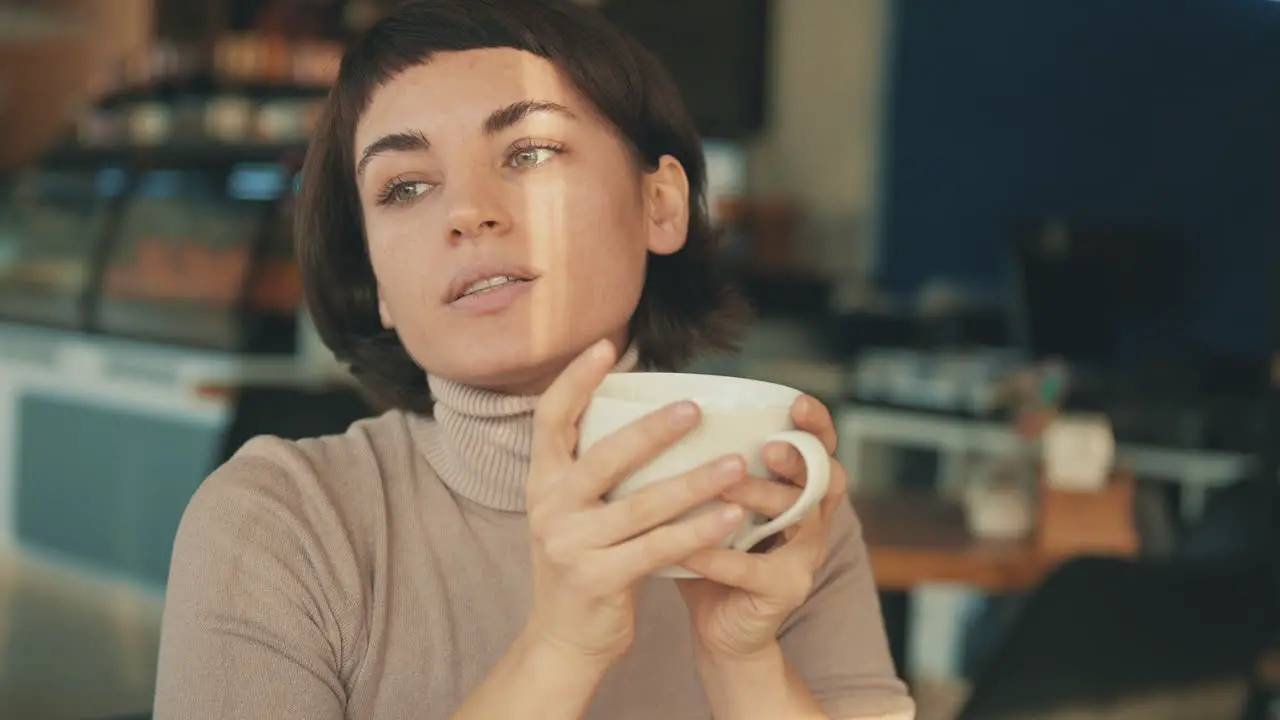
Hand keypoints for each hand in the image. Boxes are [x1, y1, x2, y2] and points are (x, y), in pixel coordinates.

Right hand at [522, 340, 749, 664]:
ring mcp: (570, 544)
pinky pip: (658, 548)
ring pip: (640, 504)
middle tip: (696, 409)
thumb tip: (647, 410)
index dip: (576, 380)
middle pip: (603, 455)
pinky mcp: (597, 579)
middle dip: (652, 430)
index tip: (608, 347)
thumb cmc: (584, 562)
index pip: (549, 417)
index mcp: (542, 481)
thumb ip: (593, 467)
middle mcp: (549, 507)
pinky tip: (732, 517)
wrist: (564, 639)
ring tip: (738, 464)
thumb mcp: (573, 510)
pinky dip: (698, 530)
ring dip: (693, 482)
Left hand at [675, 395, 846, 659]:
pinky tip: (689, 546)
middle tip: (769, 448)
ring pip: (796, 520)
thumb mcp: (714, 503)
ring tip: (723, 486)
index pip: (820, 448)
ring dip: (759, 498)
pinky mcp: (785, 591)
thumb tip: (654, 418)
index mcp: (798, 490)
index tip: (797, 403)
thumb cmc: (713, 554)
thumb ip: (701, 466)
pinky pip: (753, 570)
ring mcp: (804, 558)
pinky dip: (720, 555)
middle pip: (821, 479)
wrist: (721, 629)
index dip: (816, 425)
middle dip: (797, 460)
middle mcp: (811, 520)